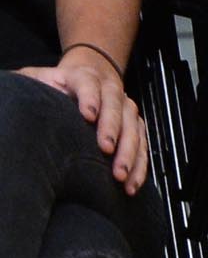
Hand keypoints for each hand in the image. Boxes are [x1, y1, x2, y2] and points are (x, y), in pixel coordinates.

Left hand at [18, 53, 148, 192]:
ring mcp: (126, 107)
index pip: (89, 84)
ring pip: (134, 128)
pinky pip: (143, 145)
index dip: (90, 98)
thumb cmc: (58, 84)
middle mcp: (111, 90)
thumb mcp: (39, 78)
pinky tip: (132, 184)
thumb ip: (30, 84)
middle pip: (116, 106)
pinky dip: (140, 165)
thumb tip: (13, 96)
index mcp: (84, 77)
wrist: (91, 74)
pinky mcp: (136, 125)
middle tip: (106, 150)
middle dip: (113, 129)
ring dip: (130, 152)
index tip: (88, 116)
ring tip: (120, 176)